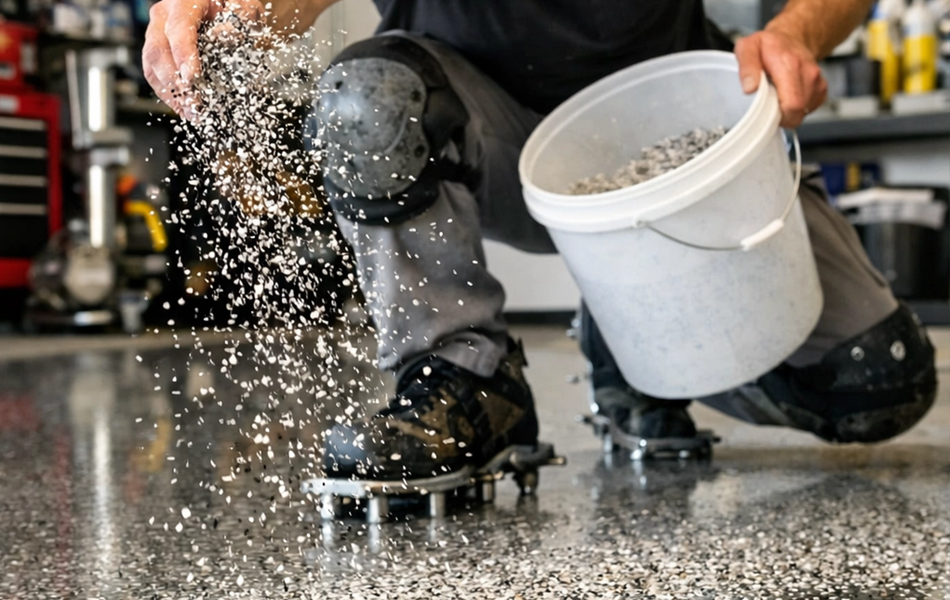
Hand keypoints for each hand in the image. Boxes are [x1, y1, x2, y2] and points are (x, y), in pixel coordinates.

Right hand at [142, 0, 262, 116]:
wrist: (216, 3)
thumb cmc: (228, 3)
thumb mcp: (242, 4)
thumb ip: (239, 16)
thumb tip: (222, 35)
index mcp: (182, 2)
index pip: (179, 29)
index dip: (183, 55)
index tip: (193, 78)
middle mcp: (163, 16)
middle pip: (157, 51)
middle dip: (175, 83)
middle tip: (194, 105)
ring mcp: (156, 32)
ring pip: (151, 65)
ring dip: (170, 93)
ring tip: (191, 112)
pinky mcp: (157, 49)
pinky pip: (153, 73)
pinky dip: (168, 93)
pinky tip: (184, 108)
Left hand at [734, 28, 827, 128]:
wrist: (790, 39)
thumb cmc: (768, 46)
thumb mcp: (748, 48)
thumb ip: (747, 67)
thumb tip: (750, 88)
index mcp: (790, 64)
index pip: (792, 104)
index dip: (776, 115)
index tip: (764, 110)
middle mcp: (809, 73)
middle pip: (797, 112)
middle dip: (780, 115)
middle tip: (767, 102)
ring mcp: (817, 82)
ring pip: (802, 113)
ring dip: (787, 110)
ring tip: (777, 94)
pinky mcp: (821, 89)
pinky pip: (808, 109)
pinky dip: (796, 108)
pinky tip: (788, 94)